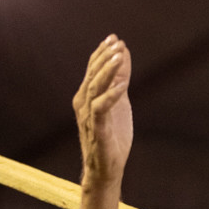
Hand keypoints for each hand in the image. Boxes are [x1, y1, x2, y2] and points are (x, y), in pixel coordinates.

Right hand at [72, 35, 132, 189]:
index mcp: (87, 96)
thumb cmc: (111, 137)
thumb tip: (124, 56)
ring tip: (120, 56)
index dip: (102, 52)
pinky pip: (101, 109)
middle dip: (105, 57)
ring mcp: (89, 116)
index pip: (92, 69)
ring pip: (95, 88)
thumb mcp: (119, 103)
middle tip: (118, 43)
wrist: (106, 169)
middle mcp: (84, 103)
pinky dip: (111, 95)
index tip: (114, 38)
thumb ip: (120, 81)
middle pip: (92, 74)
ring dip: (108, 71)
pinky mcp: (97, 130)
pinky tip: (123, 85)